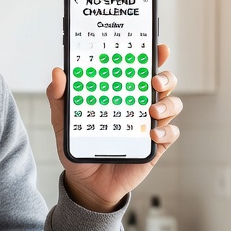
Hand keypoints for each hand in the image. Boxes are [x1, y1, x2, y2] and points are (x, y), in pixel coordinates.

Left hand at [46, 43, 181, 212]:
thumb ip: (59, 98)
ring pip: (172, 106)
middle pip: (164, 84)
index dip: (151, 56)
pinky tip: (153, 134)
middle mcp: (139, 106)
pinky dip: (166, 131)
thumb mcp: (63, 123)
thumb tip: (58, 72)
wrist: (85, 183)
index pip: (139, 70)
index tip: (156, 46)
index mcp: (121, 94)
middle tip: (154, 79)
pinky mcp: (155, 147)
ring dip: (167, 104)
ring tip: (151, 110)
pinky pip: (170, 134)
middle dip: (165, 76)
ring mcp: (150, 125)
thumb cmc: (79, 148)